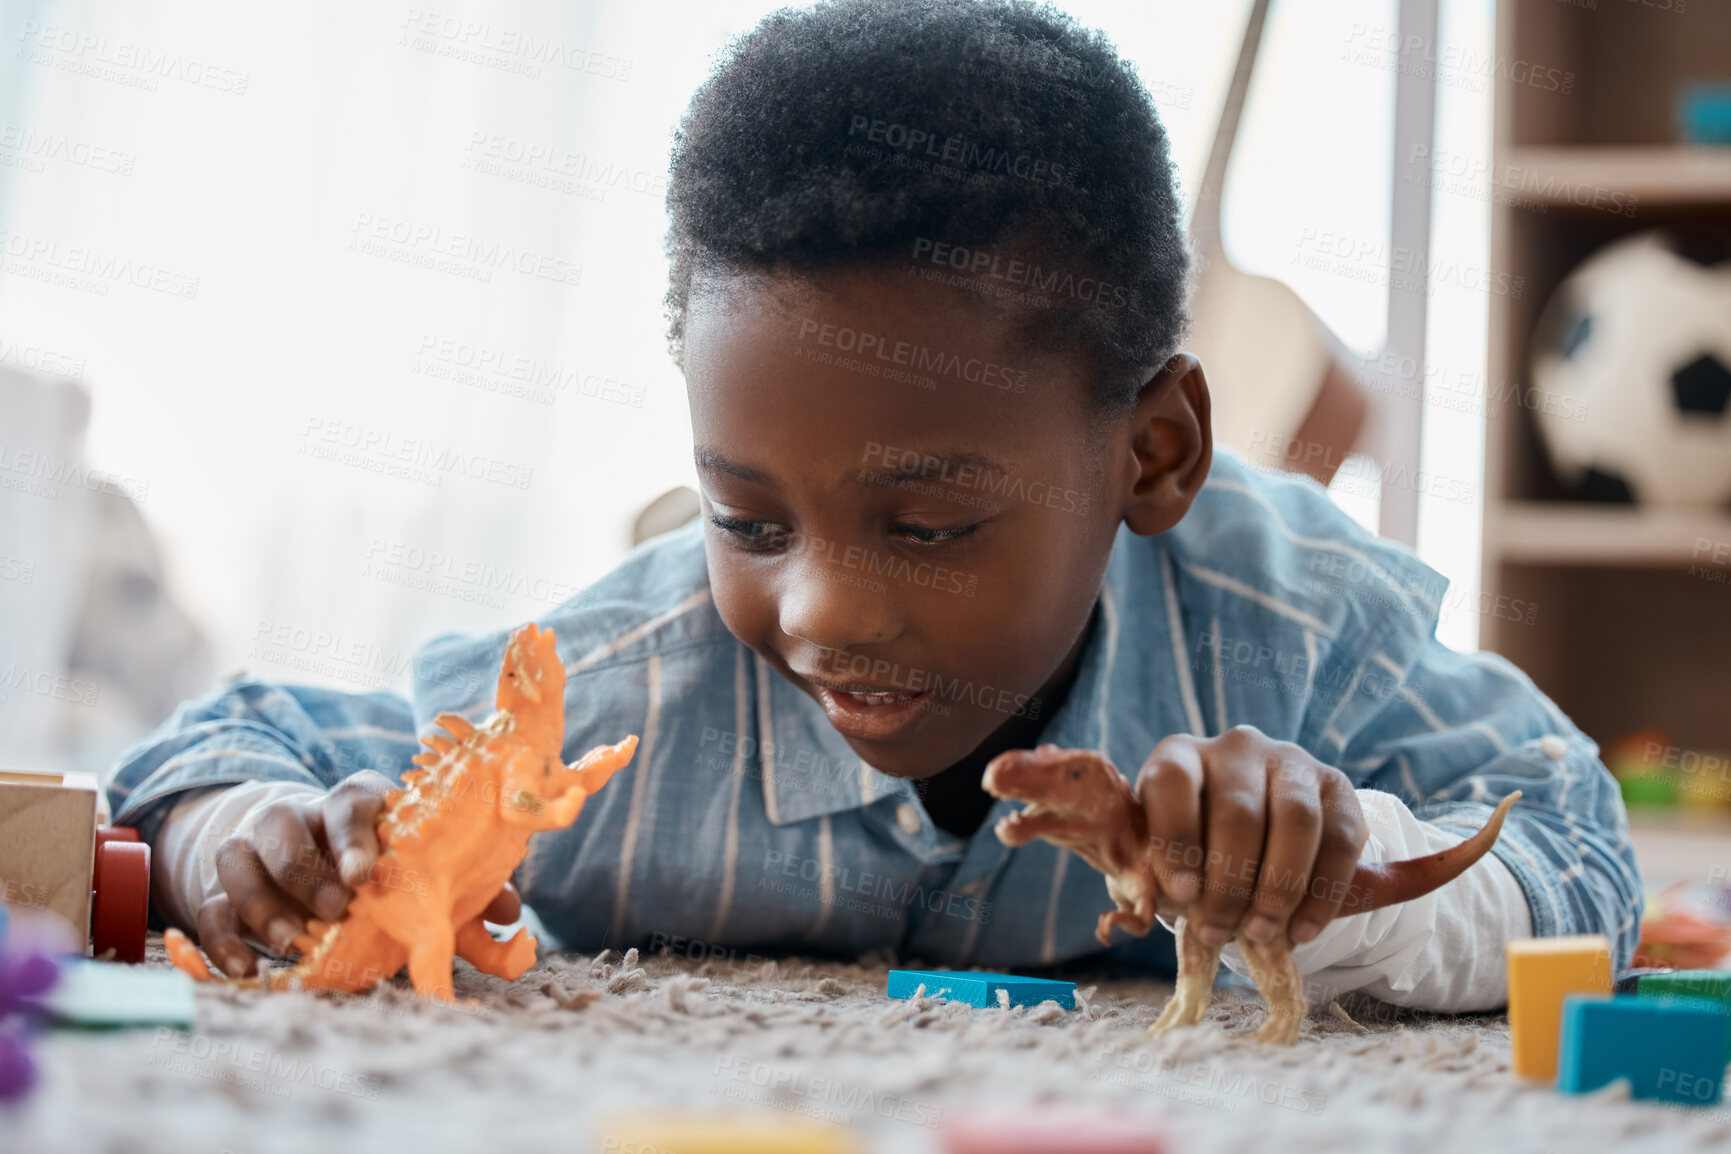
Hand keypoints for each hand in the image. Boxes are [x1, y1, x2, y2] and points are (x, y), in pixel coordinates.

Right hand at [195, 772, 521, 976]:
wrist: (322, 863)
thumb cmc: (392, 871)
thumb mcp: (429, 877)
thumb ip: (471, 897)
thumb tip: (511, 916)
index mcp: (357, 805)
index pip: (349, 800)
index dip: (352, 834)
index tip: (362, 873)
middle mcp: (300, 818)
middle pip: (282, 825)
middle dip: (303, 871)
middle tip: (333, 912)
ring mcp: (257, 852)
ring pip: (236, 858)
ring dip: (261, 902)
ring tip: (290, 941)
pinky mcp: (227, 891)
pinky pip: (211, 907)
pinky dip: (222, 938)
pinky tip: (247, 966)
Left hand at [1133, 725, 1367, 948]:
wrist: (1256, 838)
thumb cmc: (1194, 850)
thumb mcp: (1166, 855)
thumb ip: (1158, 873)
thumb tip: (1160, 905)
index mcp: (1180, 755)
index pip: (1173, 782)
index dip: (1176, 838)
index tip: (1182, 895)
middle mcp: (1237, 747)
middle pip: (1238, 811)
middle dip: (1228, 883)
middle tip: (1219, 930)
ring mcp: (1291, 760)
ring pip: (1296, 820)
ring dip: (1279, 889)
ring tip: (1262, 932)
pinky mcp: (1336, 785)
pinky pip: (1341, 839)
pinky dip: (1323, 893)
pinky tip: (1303, 930)